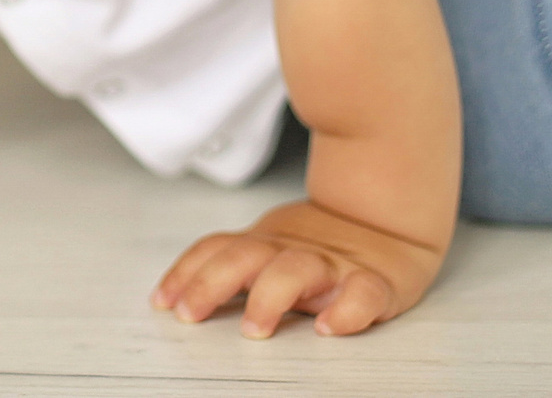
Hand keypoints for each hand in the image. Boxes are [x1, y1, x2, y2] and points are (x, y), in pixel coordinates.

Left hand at [151, 197, 444, 338]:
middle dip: (211, 282)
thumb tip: (173, 296)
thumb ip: (230, 264)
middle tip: (190, 314)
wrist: (388, 224)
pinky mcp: (375, 282)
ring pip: (297, 271)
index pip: (217, 250)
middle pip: (245, 256)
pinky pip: (364, 294)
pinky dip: (348, 310)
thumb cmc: (319, 247)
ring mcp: (333, 266)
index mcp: (266, 244)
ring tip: (254, 327)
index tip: (162, 302)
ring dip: (270, 296)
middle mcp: (293, 251)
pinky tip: (330, 327)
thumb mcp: (268, 248)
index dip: (186, 273)